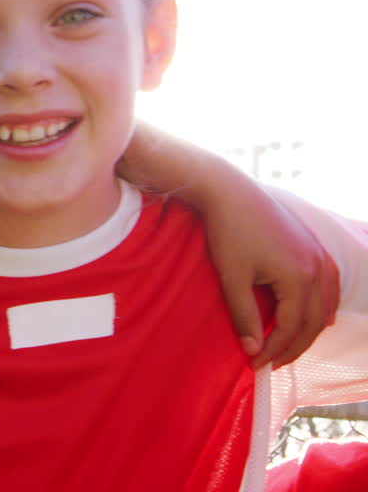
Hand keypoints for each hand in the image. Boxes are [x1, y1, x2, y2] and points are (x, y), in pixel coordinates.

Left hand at [200, 185, 339, 368]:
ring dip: (309, 330)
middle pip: (312, 322)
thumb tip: (252, 349)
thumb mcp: (232, 277)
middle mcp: (317, 269)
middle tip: (271, 364)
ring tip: (289, 348)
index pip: (291, 329)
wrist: (230, 191)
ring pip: (324, 306)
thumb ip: (244, 315)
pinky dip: (324, 307)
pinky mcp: (314, 247)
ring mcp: (320, 256)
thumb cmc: (228, 232)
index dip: (273, 350)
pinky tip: (319, 318)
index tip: (254, 365)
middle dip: (292, 347)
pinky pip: (329, 286)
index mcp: (299, 279)